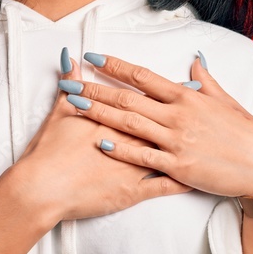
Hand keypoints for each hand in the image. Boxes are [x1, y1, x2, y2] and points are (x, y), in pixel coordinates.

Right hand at [13, 49, 192, 224]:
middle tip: (208, 110)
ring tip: (209, 139)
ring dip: (189, 147)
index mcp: (115, 119)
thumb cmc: (49, 153)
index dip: (172, 95)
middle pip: (164, 124)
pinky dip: (183, 182)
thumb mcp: (59, 114)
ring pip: (170, 153)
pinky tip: (197, 179)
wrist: (43, 188)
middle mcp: (130, 140)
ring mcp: (134, 167)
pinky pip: (164, 187)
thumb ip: (69, 86)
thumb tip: (70, 61)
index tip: (190, 88)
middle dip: (188, 117)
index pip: (148, 102)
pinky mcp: (133, 192)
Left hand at [62, 51, 252, 197]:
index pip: (143, 76)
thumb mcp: (227, 102)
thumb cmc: (248, 135)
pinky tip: (100, 141)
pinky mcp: (178, 166)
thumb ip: (206, 81)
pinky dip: (120, 148)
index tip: (93, 58)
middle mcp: (178, 115)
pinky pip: (142, 156)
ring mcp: (176, 141)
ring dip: (99, 114)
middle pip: (128, 98)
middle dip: (95, 89)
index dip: (115, 66)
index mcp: (188, 97)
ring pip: (129, 124)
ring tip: (75, 106)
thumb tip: (196, 59)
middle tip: (69, 82)